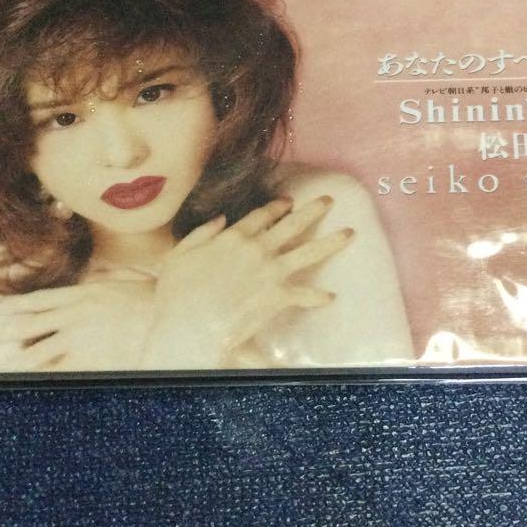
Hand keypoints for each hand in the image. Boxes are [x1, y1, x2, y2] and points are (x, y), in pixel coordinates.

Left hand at [0, 276, 155, 372]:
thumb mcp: (122, 283)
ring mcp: (81, 339)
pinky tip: (20, 383)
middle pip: (25, 325)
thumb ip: (102, 282)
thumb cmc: (152, 301)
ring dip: (7, 359)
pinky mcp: (91, 360)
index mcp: (82, 294)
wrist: (172, 316)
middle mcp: (75, 315)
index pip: (38, 299)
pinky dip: (38, 377)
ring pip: (34, 352)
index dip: (10, 305)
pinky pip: (58, 371)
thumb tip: (93, 278)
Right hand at [142, 195, 353, 368]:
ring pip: (308, 251)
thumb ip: (202, 233)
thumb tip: (222, 218)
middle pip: (292, 224)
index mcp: (233, 236)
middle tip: (328, 201)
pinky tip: (330, 297)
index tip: (288, 201)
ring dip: (331, 242)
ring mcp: (270, 270)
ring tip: (350, 233)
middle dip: (312, 211)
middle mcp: (257, 248)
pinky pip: (304, 294)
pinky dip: (317, 297)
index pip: (262, 215)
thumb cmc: (176, 294)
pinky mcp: (277, 295)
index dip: (277, 206)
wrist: (187, 324)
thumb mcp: (179, 254)